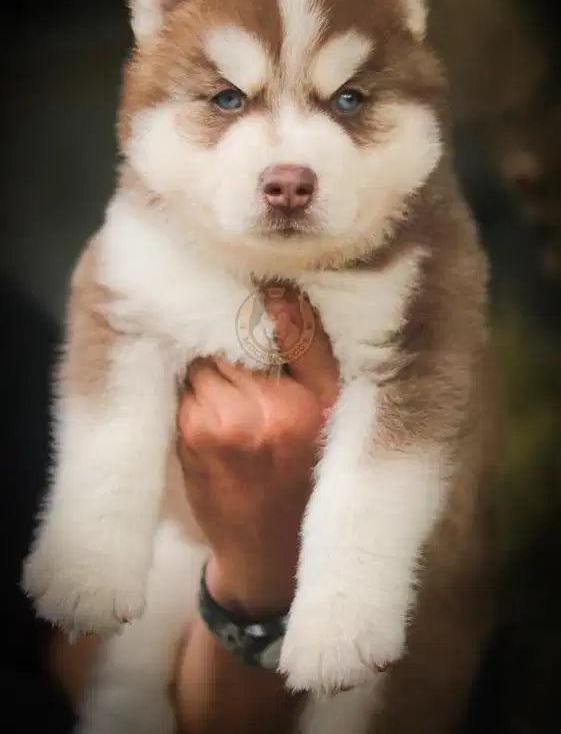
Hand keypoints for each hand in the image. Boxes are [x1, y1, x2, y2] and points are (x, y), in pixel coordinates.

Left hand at [177, 288, 338, 614]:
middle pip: (227, 339)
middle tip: (249, 356)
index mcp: (301, 403)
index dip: (260, 305)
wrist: (270, 553)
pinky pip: (185, 388)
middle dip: (232, 339)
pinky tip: (217, 411)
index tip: (262, 295)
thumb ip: (309, 348)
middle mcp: (255, 412)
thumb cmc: (309, 471)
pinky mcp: (186, 438)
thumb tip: (277, 289)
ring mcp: (213, 425)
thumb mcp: (332, 410)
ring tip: (236, 388)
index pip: (269, 324)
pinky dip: (196, 391)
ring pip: (201, 360)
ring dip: (211, 366)